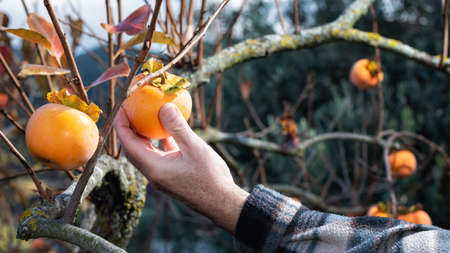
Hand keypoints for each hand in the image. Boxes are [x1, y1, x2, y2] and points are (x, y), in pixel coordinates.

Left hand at [114, 103, 248, 233]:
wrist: (222, 203)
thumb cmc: (210, 177)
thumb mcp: (195, 148)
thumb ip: (178, 128)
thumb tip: (164, 107)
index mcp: (154, 168)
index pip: (129, 144)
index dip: (122, 125)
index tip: (121, 108)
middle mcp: (154, 173)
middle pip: (133, 149)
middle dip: (129, 130)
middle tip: (132, 110)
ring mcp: (162, 177)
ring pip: (146, 153)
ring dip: (143, 137)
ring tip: (147, 118)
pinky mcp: (172, 177)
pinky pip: (160, 157)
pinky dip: (159, 144)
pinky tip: (168, 133)